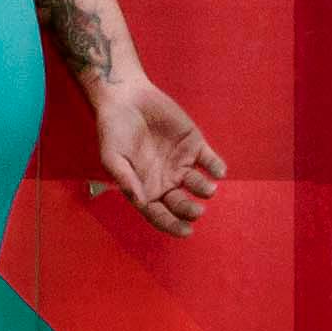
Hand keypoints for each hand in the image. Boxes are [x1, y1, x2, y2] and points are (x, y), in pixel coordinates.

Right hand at [89, 76, 224, 235]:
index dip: (173, 225)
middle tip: (197, 211)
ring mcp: (181, 163)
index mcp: (146, 189)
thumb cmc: (114, 131)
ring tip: (209, 190)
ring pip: (197, 183)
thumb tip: (141, 202)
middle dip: (190, 210)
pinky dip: (215, 166)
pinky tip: (219, 171)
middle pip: (181, 203)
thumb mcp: (112, 158)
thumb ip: (126, 179)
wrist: (125, 98)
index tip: (186, 232)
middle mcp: (166, 181)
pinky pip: (209, 160)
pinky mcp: (194, 144)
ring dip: (204, 189)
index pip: (161, 214)